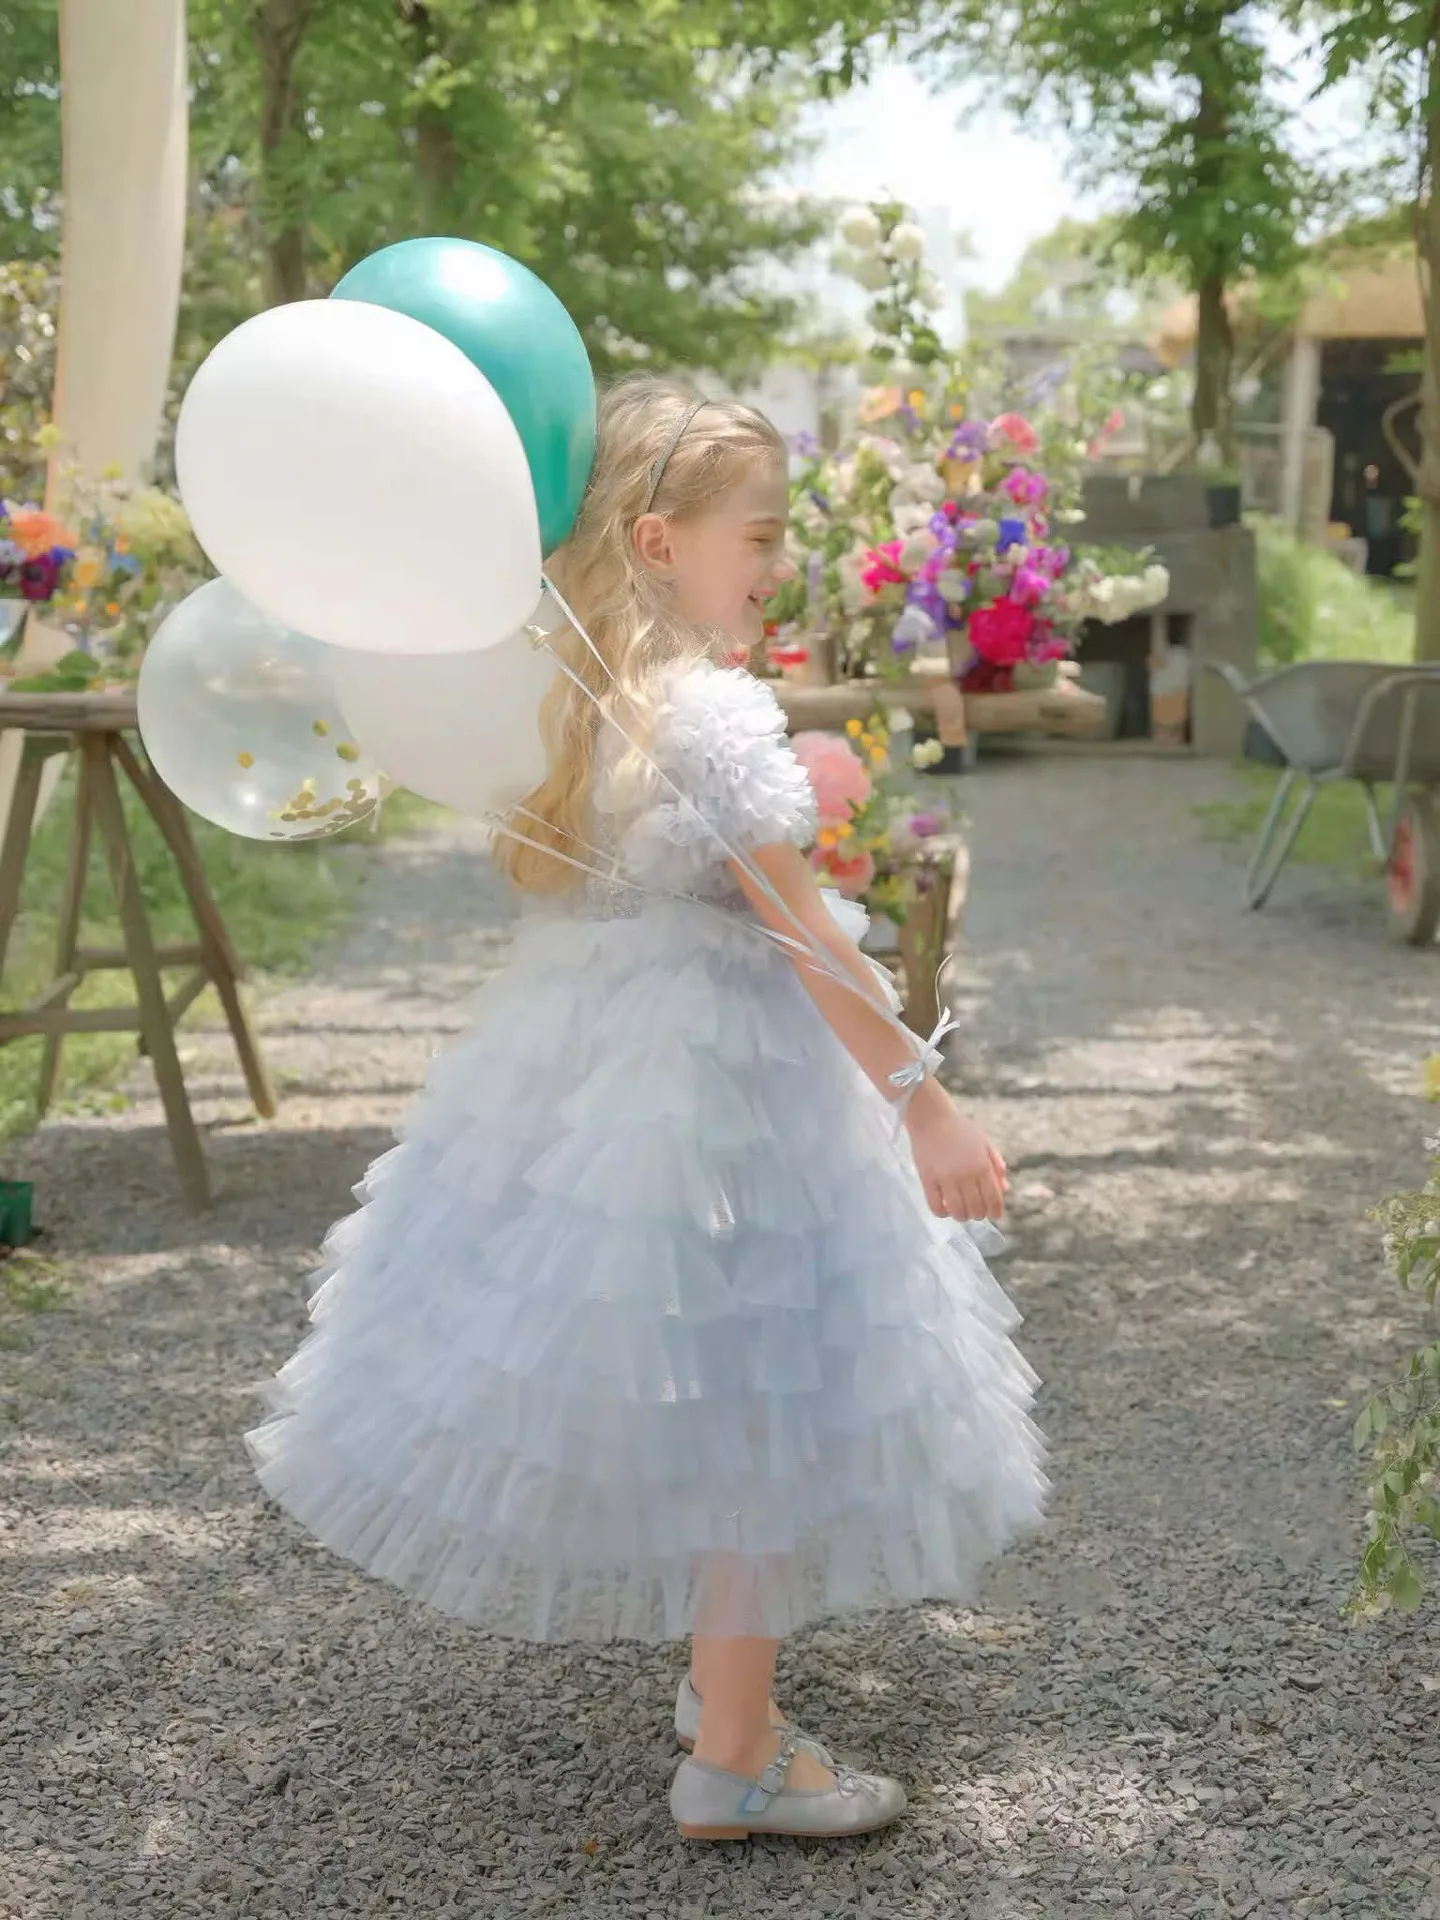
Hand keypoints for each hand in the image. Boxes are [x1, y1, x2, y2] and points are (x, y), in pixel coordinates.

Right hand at [906, 1087, 1006, 1221]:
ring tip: (961, 1211)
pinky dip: (943, 1213)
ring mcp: (946, 1179)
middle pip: (976, 1208)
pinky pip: (936, 1206)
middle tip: (976, 1211)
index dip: (996, 1211)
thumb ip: (996, 1165)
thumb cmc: (960, 1129)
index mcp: (982, 1166)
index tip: (995, 1215)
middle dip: (979, 1214)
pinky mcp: (928, 1180)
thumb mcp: (985, 1143)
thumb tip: (1005, 1188)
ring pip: (958, 1211)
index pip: (993, 1198)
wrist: (931, 1117)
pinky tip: (945, 1209)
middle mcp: (966, 1175)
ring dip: (962, 1216)